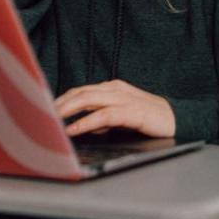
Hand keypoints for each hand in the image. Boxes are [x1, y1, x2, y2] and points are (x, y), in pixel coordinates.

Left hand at [54, 79, 175, 137]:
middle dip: (59, 103)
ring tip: (52, 119)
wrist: (177, 119)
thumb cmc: (148, 118)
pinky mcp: (131, 111)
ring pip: (88, 99)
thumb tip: (82, 125)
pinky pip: (104, 115)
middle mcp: (115, 89)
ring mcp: (123, 98)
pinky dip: (86, 122)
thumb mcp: (120, 117)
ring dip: (67, 110)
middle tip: (41, 113)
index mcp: (112, 88)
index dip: (62, 99)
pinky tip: (74, 129)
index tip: (45, 109)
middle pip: (80, 93)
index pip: (81, 91)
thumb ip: (102, 118)